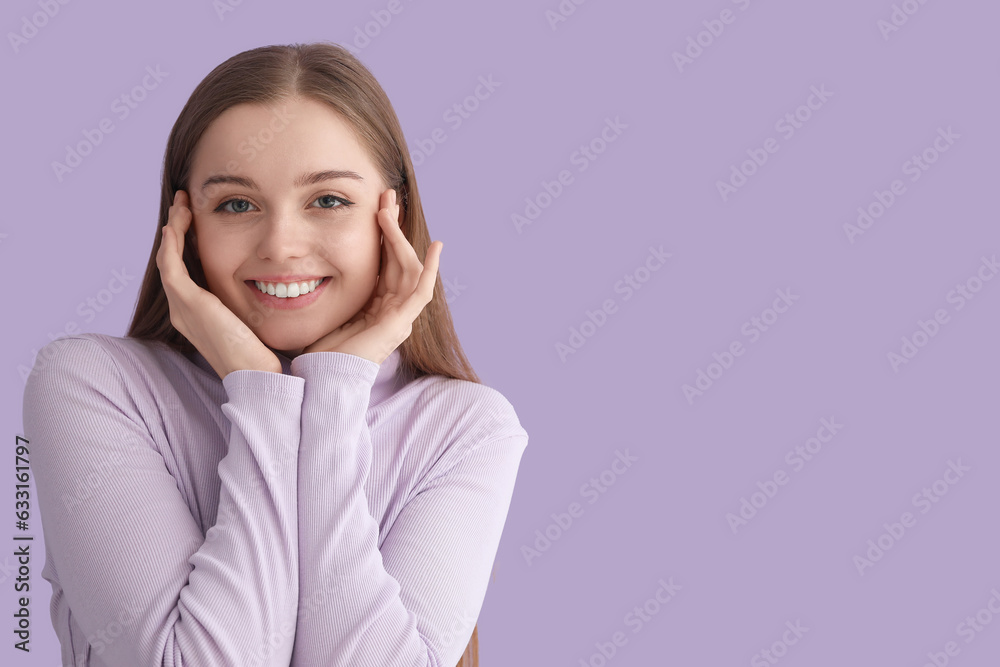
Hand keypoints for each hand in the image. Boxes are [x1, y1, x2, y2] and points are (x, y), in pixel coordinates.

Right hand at [156, 190, 280, 378]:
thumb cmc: (261, 355)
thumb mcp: (250, 322)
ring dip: (172, 230)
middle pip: (170, 262)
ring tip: (181, 206)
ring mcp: (183, 308)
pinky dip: (172, 242)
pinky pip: (171, 265)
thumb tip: (270, 285)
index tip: (195, 222)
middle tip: (183, 205)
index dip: (185, 245)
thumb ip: (247, 303)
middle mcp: (182, 311)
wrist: (257, 377)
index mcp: (195, 316)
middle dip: (175, 231)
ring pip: (167, 259)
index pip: (183, 272)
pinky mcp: (190, 304)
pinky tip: (179, 223)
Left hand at [302, 188, 441, 364]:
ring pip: (408, 268)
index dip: (385, 233)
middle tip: (387, 196)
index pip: (386, 261)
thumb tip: (310, 264)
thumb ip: (332, 288)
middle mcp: (393, 308)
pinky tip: (436, 248)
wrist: (324, 378)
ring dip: (400, 237)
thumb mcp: (327, 308)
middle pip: (399, 259)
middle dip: (394, 226)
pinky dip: (430, 270)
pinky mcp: (399, 323)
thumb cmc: (322, 350)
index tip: (378, 205)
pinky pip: (421, 292)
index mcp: (377, 304)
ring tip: (390, 211)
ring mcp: (399, 316)